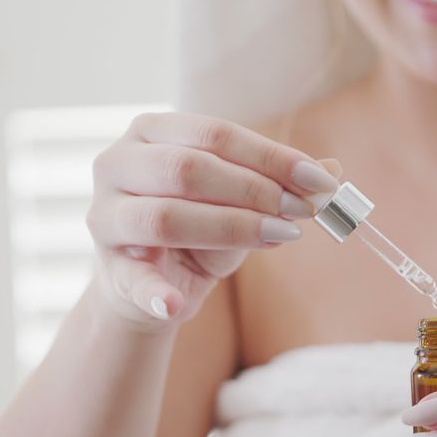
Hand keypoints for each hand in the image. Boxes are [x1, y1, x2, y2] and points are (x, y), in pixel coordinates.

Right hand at [85, 112, 339, 328]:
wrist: (156, 281)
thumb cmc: (202, 225)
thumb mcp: (244, 200)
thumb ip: (281, 182)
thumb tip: (333, 170)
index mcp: (153, 131)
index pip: (216, 134)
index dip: (272, 157)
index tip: (320, 181)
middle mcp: (117, 163)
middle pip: (189, 170)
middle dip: (256, 190)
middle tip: (304, 211)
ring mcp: (104, 214)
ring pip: (166, 217)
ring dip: (231, 229)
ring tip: (282, 237)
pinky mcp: (107, 267)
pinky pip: (132, 280)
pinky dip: (156, 294)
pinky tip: (178, 305)